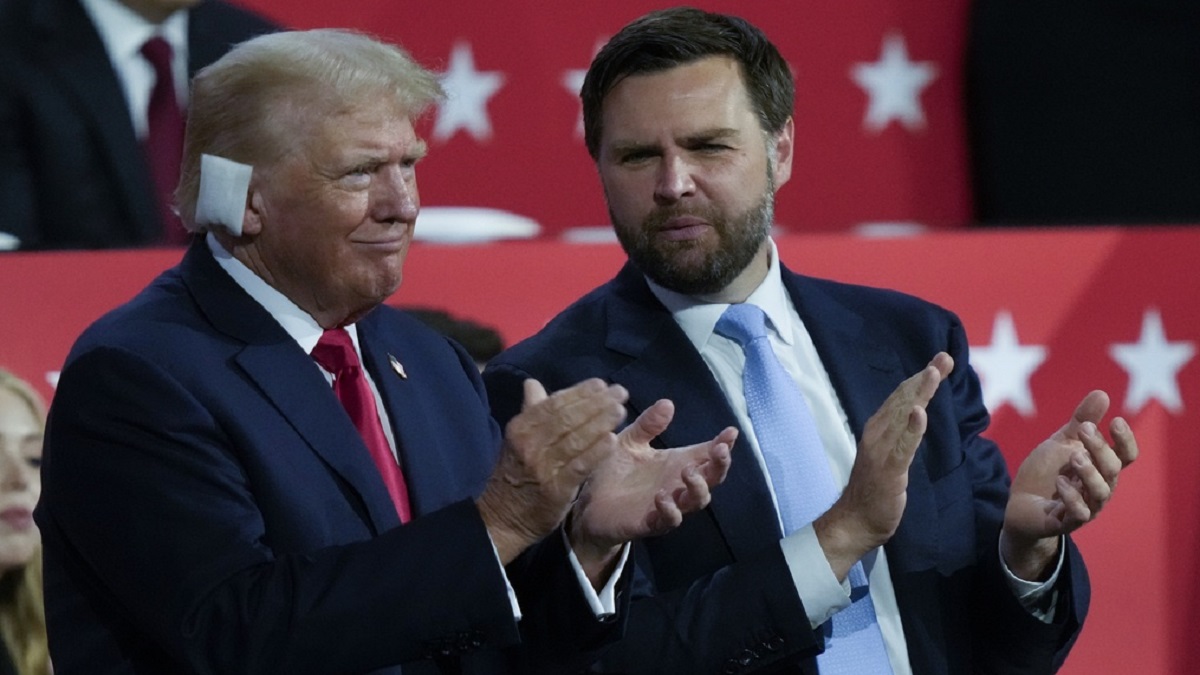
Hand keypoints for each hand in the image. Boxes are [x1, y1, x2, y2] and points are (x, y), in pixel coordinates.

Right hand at [477, 378, 628, 563]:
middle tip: (621, 392)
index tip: (601, 384)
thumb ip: (530, 411)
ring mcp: (542, 467)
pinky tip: (613, 441)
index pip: (554, 403)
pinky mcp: (555, 489)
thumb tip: (531, 383)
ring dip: (600, 422)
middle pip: (568, 418)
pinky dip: (596, 452)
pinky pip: (579, 466)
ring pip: (575, 439)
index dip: (580, 392)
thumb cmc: (515, 473)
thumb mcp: (517, 440)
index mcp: (521, 428)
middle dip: (597, 403)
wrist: (501, 518)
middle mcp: (530, 444)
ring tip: (620, 411)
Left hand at [568, 399, 735, 582]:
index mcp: (676, 463)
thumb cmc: (614, 472)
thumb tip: (668, 403)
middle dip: (720, 465)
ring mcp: (668, 506)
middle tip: (719, 450)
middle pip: (712, 478)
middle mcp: (677, 485)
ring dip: (698, 487)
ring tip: (687, 472)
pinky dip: (670, 510)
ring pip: (697, 501)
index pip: (707, 454)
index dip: (723, 444)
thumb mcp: (630, 442)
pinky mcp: (650, 523)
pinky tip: (662, 497)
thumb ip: (648, 425)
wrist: (588, 504)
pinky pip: (669, 521)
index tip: (731, 431)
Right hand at [815, 352, 953, 580]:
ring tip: (933, 373)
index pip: (901, 398)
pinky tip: (920, 413)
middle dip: (925, 378)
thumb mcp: (890, 457)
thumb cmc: (874, 492)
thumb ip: (901, 436)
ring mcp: (881, 451)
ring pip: (903, 416)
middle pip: (903, 400)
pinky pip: (902, 446)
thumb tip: (915, 417)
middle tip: (944, 358)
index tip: (940, 362)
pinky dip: (911, 428)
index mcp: (878, 430)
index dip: (920, 379)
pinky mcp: (888, 470)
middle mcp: (877, 434)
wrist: (854, 522)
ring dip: (919, 393)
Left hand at [1001, 390, 1137, 579]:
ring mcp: (1086, 507)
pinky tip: (1060, 482)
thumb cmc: (1047, 472)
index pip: (1126, 456)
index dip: (1125, 440)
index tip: (1115, 421)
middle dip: (1100, 448)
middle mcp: (1099, 488)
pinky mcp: (1066, 522)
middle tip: (1084, 429)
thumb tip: (1102, 393)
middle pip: (1112, 469)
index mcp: (1101, 468)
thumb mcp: (1062, 442)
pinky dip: (1072, 498)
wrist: (1020, 504)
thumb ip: (1081, 421)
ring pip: (1101, 493)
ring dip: (1090, 473)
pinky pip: (1079, 514)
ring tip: (1074, 457)